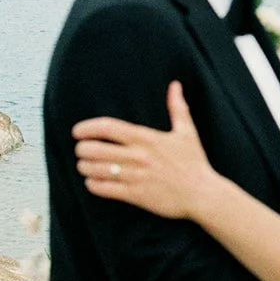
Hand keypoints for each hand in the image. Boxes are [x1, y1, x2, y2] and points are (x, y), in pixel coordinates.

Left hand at [74, 82, 217, 221]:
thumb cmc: (194, 162)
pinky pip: (106, 189)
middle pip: (97, 149)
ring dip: (85, 167)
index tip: (77, 131)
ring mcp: (136, 176)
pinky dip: (93, 185)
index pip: (109, 128)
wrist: (202, 194)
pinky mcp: (136, 195)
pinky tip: (91, 182)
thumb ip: (177, 108)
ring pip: (98, 170)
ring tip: (82, 165)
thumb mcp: (187, 132)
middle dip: (82, 149)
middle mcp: (138, 156)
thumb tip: (175, 85)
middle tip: (80, 149)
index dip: (88, 128)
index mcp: (147, 138)